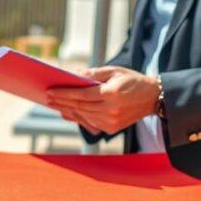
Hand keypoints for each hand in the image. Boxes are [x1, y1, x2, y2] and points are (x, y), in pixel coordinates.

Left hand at [45, 66, 160, 134]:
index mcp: (112, 94)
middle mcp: (111, 110)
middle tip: (47, 98)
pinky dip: (78, 117)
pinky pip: (90, 123)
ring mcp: (112, 122)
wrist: (153, 98)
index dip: (64, 94)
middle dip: (61, 102)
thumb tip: (73, 75)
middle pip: (79, 107)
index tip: (49, 91)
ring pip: (83, 116)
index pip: (81, 95)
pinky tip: (68, 112)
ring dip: (67, 110)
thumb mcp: (114, 71)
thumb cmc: (132, 81)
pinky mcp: (112, 128)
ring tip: (54, 105)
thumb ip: (93, 74)